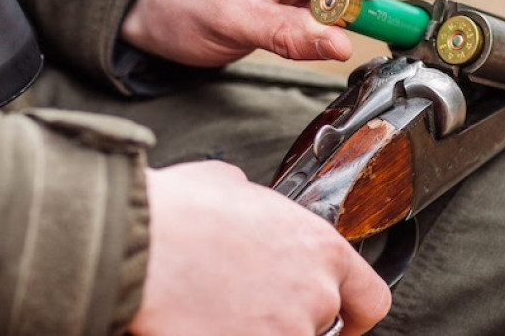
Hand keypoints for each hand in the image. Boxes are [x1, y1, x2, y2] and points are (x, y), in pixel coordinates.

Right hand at [128, 162, 390, 335]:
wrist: (134, 245)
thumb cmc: (175, 211)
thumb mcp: (225, 182)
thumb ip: (255, 203)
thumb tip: (244, 201)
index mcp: (319, 248)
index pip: (369, 298)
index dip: (353, 314)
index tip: (340, 320)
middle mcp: (313, 296)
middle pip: (317, 326)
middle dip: (282, 317)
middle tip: (241, 302)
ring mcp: (284, 333)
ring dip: (250, 326)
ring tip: (210, 309)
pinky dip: (222, 333)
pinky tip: (198, 323)